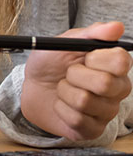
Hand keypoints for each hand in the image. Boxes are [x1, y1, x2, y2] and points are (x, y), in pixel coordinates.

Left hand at [21, 21, 132, 140]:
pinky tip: (61, 104)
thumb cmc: (51, 62)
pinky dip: (60, 108)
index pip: (122, 61)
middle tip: (68, 73)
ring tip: (63, 87)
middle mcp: (116, 89)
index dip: (97, 58)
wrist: (32, 86)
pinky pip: (76, 119)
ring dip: (64, 91)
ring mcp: (107, 111)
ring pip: (85, 101)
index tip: (84, 57)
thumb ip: (90, 33)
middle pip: (105, 84)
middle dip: (75, 75)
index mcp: (114, 65)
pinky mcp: (93, 129)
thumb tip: (116, 26)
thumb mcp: (64, 42)